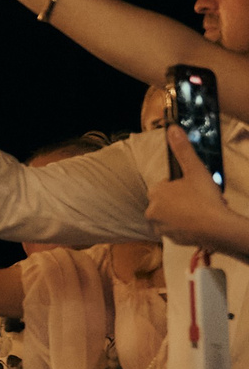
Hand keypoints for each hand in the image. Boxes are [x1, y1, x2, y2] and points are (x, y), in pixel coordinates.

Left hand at [146, 124, 248, 253]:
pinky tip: (201, 223)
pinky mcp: (170, 240)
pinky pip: (178, 229)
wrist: (216, 228)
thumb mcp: (195, 169)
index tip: (195, 187)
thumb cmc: (205, 198)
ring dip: (187, 213)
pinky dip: (188, 226)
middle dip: (185, 199)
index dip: (182, 185)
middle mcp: (151, 211)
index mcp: (155, 193)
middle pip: (170, 201)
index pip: (166, 185)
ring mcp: (160, 228)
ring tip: (204, 210)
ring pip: (174, 215)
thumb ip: (183, 150)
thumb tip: (172, 128)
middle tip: (202, 199)